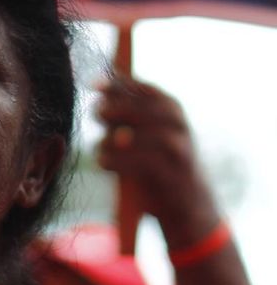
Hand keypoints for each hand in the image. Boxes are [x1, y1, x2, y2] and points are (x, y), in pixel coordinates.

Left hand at [95, 75, 219, 248]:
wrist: (189, 201)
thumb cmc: (159, 158)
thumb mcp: (149, 129)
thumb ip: (128, 110)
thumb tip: (99, 86)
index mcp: (172, 109)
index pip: (144, 89)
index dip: (118, 84)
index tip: (94, 84)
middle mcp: (178, 125)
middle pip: (141, 109)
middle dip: (115, 108)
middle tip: (98, 113)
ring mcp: (178, 149)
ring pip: (140, 136)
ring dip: (112, 139)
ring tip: (100, 146)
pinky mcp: (171, 174)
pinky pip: (139, 163)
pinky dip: (116, 161)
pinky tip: (102, 162)